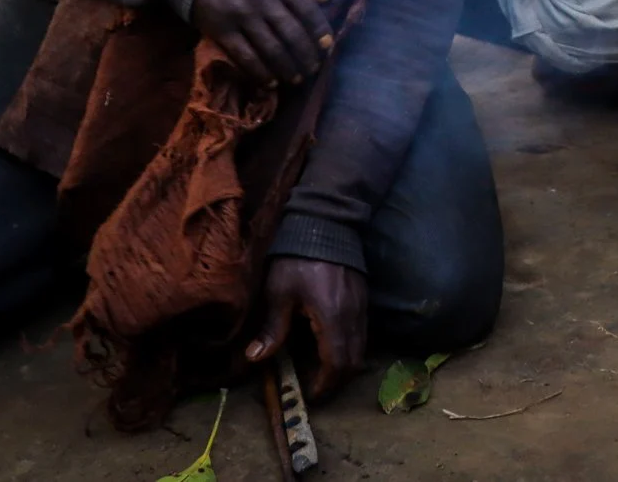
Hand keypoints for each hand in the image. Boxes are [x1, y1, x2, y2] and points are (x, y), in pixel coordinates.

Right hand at [189, 0, 332, 84]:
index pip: (306, 9)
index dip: (320, 30)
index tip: (328, 45)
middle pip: (291, 34)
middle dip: (306, 54)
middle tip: (314, 67)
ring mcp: (242, 16)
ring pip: (271, 49)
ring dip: (287, 67)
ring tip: (297, 78)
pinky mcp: (221, 30)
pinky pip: (245, 56)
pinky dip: (260, 72)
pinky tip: (271, 82)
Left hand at [244, 257, 366, 403]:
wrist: (325, 222)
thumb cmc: (298, 257)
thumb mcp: (279, 292)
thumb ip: (272, 328)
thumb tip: (254, 358)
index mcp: (332, 317)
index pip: (336, 363)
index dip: (324, 384)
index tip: (311, 394)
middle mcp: (353, 316)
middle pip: (354, 361)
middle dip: (337, 380)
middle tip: (317, 388)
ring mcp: (362, 306)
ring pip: (361, 348)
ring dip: (344, 365)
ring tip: (322, 370)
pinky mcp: (363, 298)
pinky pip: (362, 333)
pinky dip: (349, 348)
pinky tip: (330, 345)